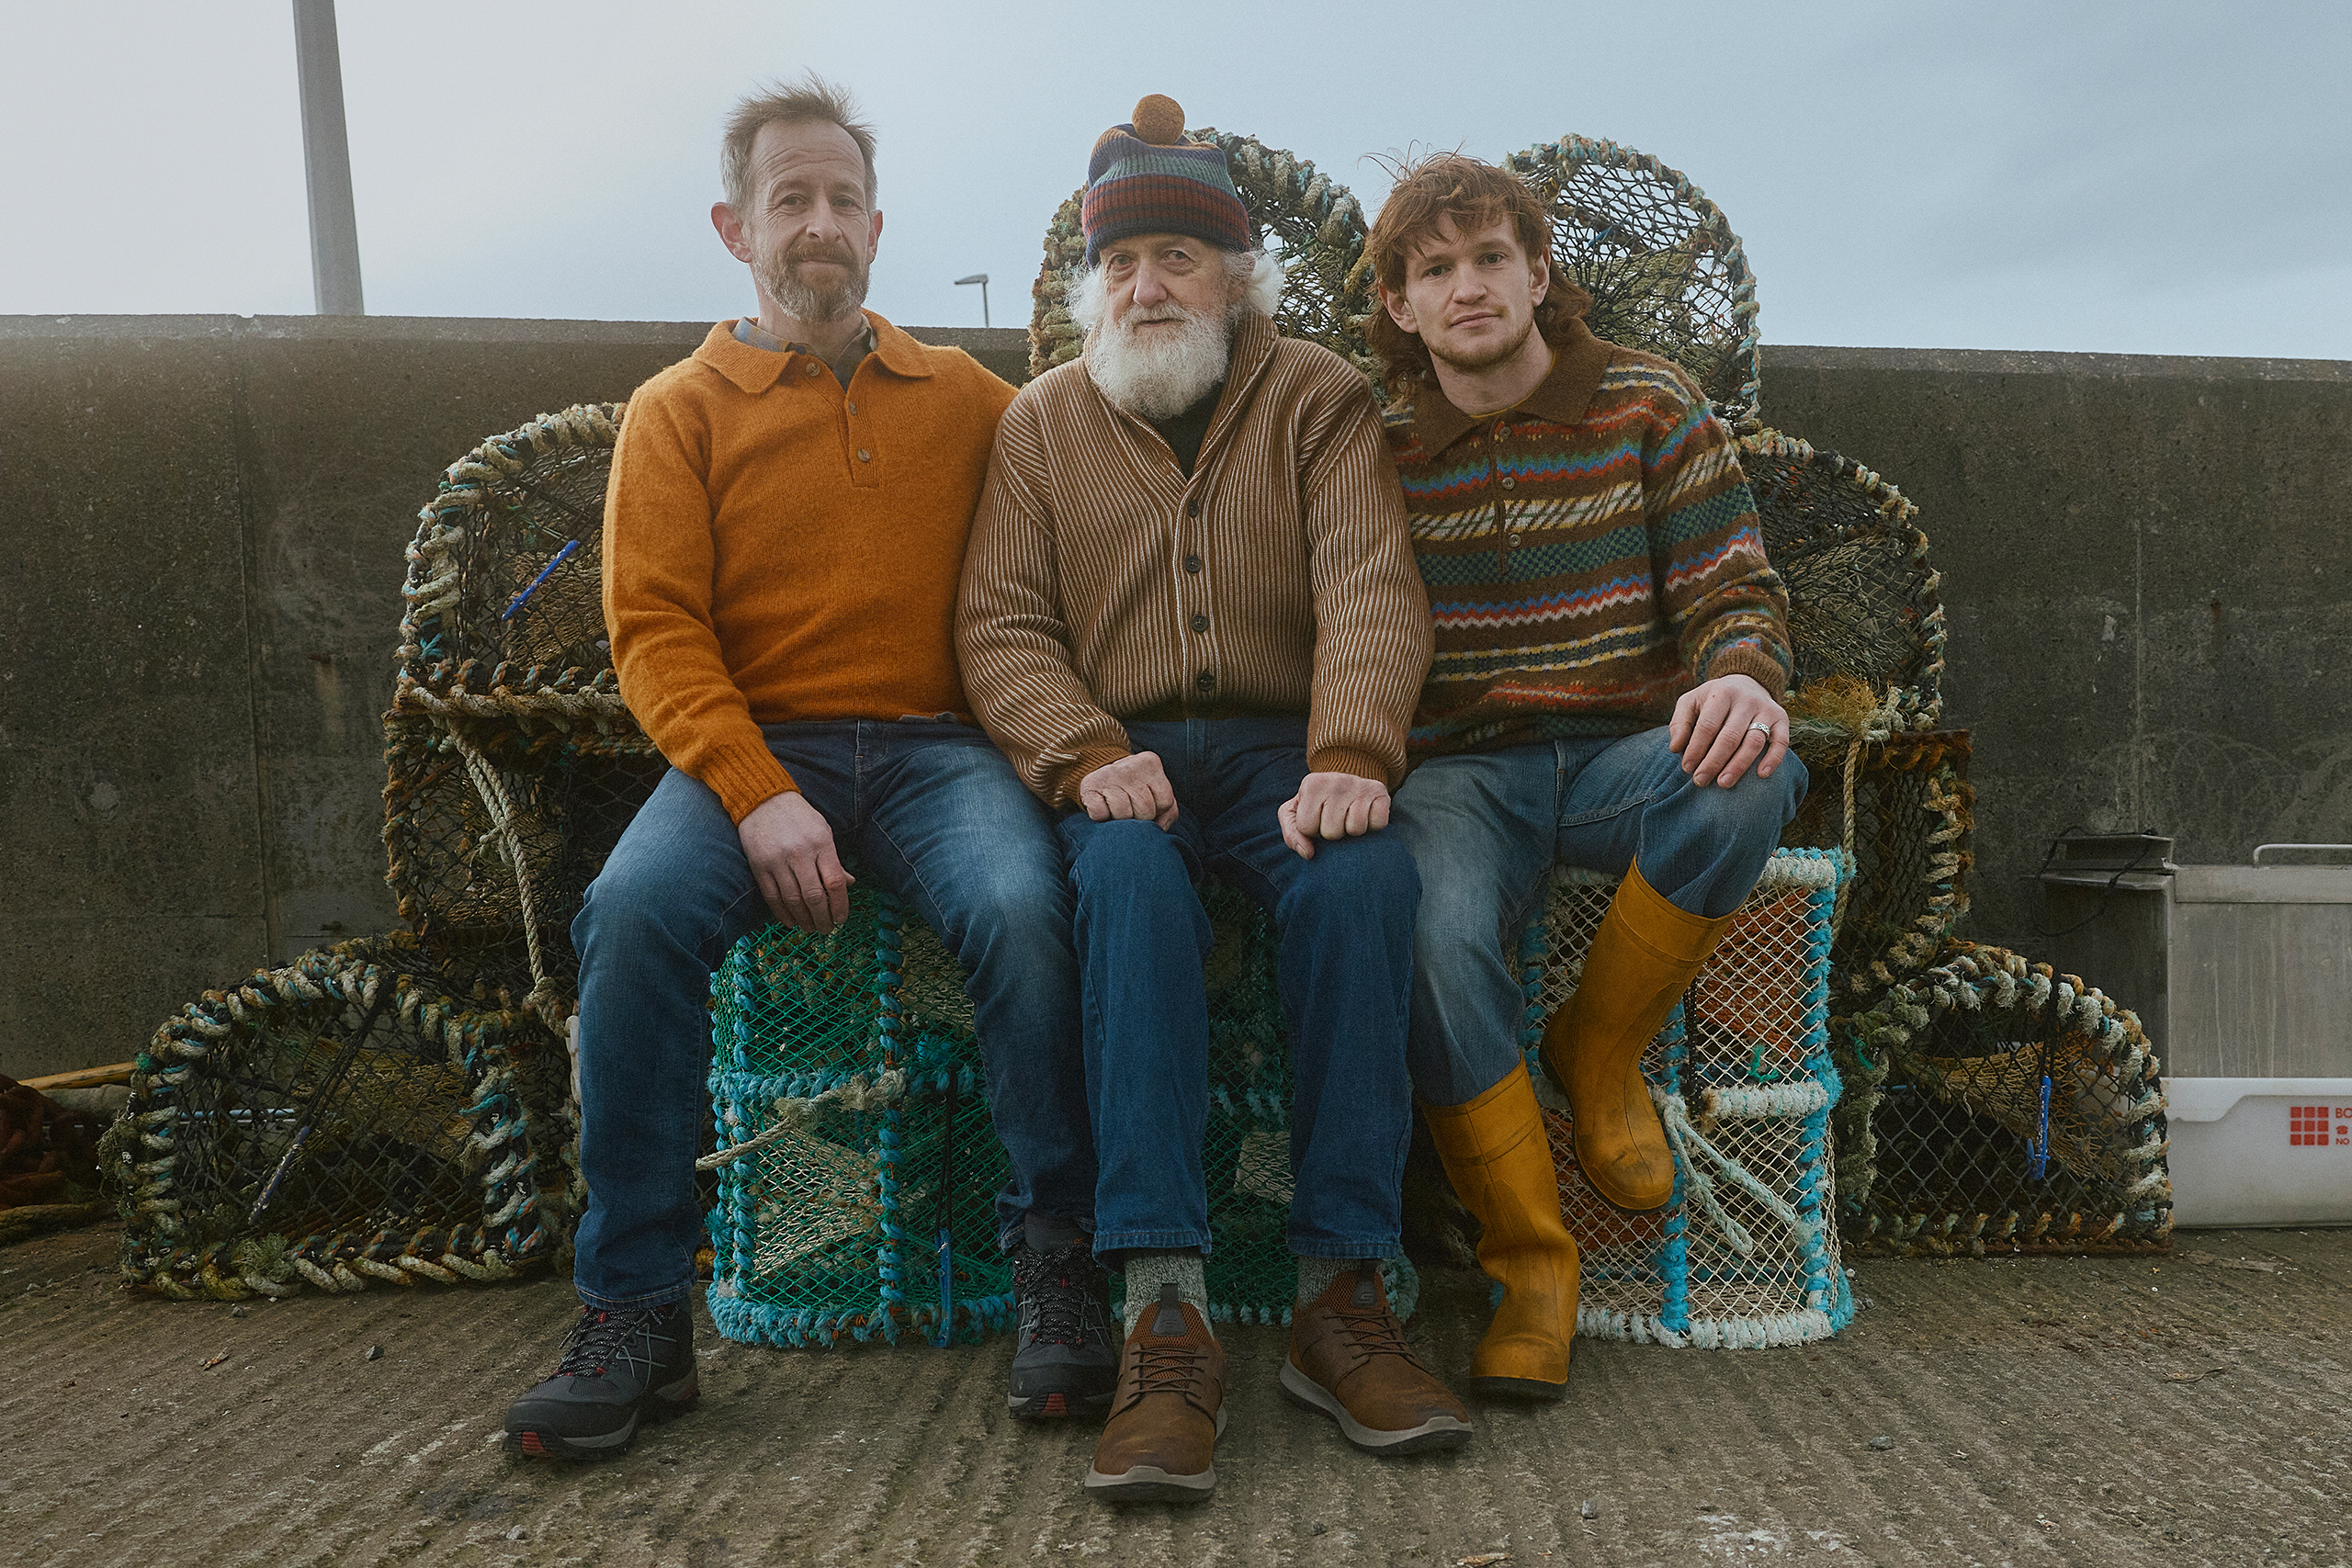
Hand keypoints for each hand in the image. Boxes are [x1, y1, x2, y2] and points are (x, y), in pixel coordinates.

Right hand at [738, 790, 854, 932]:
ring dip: (803, 919)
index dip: (840, 905)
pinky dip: (782, 913)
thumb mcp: (823, 831)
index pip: (835, 882)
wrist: (763, 800)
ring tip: (810, 928)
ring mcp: (777, 861)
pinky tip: (790, 922)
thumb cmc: (799, 817)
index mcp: (821, 843)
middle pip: (814, 896)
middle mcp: (799, 853)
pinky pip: (772, 896)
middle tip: (826, 929)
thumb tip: (850, 883)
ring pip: (792, 900)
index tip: (841, 919)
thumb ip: (834, 859)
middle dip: (822, 918)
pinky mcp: (759, 866)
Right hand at [1079, 752, 1178, 828]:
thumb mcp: (1156, 792)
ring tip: (1116, 807)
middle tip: (1130, 807)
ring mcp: (1108, 775)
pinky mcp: (1089, 786)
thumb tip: (1160, 827)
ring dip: (1120, 819)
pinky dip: (1101, 817)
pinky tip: (1103, 806)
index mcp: (1151, 764)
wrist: (1099, 776)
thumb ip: (1168, 811)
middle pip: (1146, 810)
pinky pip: (1100, 815)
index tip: (1145, 802)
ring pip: (1124, 815)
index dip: (1157, 810)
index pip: (1165, 801)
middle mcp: (1130, 766)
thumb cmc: (1134, 789)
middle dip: (1139, 817)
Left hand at [1277, 772, 1390, 859]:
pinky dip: (1373, 826)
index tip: (1317, 818)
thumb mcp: (1295, 814)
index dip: (1312, 830)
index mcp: (1312, 784)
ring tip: (1349, 816)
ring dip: (1352, 830)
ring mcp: (1361, 786)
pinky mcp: (1381, 793)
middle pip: (1331, 832)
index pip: (1306, 827)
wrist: (1346, 785)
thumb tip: (1307, 853)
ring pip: (1355, 830)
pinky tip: (1366, 814)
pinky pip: (1378, 824)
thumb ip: (1291, 834)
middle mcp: (1337, 781)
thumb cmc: (1317, 804)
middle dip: (1332, 832)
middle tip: (1335, 818)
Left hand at [1668, 673, 1789, 787]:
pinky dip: (1773, 759)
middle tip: (1700, 781)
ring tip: (1723, 783)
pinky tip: (1761, 775)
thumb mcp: (1691, 702)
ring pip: (1754, 741)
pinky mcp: (1782, 718)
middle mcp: (1746, 700)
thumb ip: (1679, 722)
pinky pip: (1781, 741)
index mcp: (1721, 693)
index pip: (1708, 726)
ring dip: (1738, 765)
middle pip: (1730, 736)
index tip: (1687, 768)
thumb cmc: (1713, 700)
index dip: (1696, 749)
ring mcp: (1766, 709)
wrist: (1746, 682)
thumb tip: (1675, 748)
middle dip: (1713, 762)